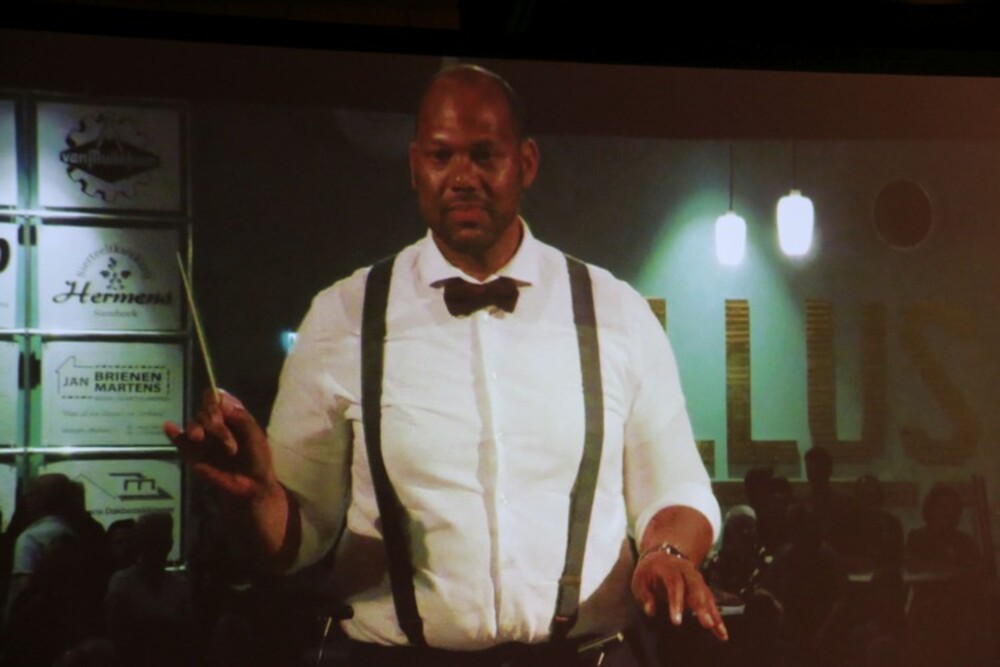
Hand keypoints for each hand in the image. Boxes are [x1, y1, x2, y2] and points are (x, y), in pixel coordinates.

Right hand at [164, 389, 278, 501]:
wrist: (251, 486)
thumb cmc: (257, 459)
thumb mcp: (255, 437)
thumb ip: (242, 419)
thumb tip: (223, 401)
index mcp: (231, 415)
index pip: (217, 398)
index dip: (214, 399)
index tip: (219, 407)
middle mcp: (215, 423)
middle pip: (204, 410)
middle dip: (211, 420)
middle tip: (223, 438)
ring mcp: (203, 438)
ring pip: (194, 424)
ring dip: (197, 428)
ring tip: (199, 437)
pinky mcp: (192, 453)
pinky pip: (180, 441)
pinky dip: (174, 434)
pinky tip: (168, 426)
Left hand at [631, 549, 728, 640]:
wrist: (661, 556)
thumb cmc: (648, 572)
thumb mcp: (639, 581)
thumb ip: (644, 596)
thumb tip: (651, 611)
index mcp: (669, 568)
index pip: (674, 585)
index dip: (676, 603)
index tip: (677, 622)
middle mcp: (686, 571)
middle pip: (696, 588)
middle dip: (702, 607)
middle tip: (707, 624)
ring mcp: (696, 578)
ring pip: (707, 596)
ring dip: (714, 614)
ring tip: (720, 632)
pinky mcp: (702, 588)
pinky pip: (711, 602)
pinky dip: (717, 617)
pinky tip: (721, 632)